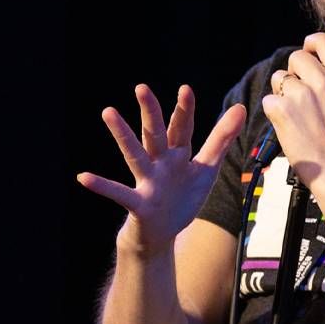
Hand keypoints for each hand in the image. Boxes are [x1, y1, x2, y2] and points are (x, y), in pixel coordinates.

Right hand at [77, 84, 245, 256]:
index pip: (181, 129)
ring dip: (122, 135)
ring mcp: (147, 182)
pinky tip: (83, 177)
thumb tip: (241, 107)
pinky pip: (119, 193)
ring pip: (134, 155)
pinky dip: (101, 186)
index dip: (184, 111)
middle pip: (156, 135)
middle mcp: (160, 164)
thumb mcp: (206, 169)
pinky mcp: (138, 204)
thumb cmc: (181, 198)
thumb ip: (221, 139)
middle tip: (142, 87)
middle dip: (151, 112)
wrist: (159, 236)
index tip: (185, 89)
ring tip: (108, 111)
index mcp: (177, 155)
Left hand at [262, 33, 324, 189]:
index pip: (324, 41)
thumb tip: (310, 59)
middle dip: (293, 73)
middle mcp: (324, 82)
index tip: (308, 52)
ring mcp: (302, 96)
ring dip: (281, 93)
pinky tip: (288, 125)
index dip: (311, 43)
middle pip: (295, 57)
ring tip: (296, 114)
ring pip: (278, 78)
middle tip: (300, 95)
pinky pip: (269, 99)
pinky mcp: (283, 110)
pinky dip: (273, 111)